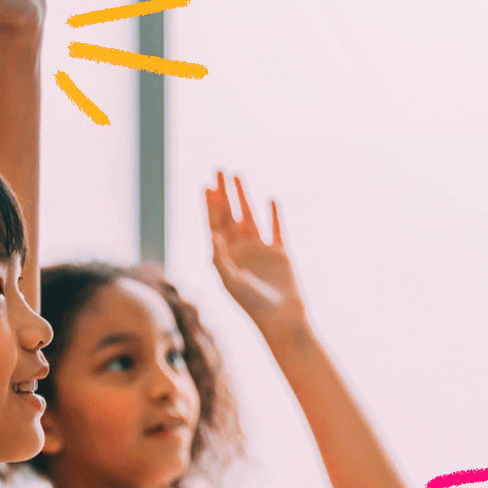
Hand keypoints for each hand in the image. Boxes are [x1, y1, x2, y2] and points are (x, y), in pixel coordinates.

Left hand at [206, 172, 305, 330]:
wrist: (281, 318)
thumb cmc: (252, 304)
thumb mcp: (231, 282)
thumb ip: (220, 259)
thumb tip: (212, 235)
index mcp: (224, 256)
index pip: (214, 224)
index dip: (210, 205)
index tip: (206, 185)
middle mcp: (240, 250)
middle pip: (229, 214)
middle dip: (223, 193)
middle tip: (219, 170)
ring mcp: (260, 250)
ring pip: (249, 216)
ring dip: (243, 196)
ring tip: (237, 175)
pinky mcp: (280, 253)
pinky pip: (276, 228)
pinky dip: (274, 214)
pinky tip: (270, 199)